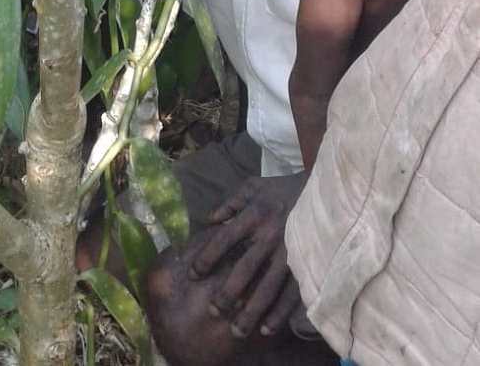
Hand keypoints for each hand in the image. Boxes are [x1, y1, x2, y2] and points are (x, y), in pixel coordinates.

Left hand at [190, 173, 306, 337]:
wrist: (322, 191)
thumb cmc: (281, 190)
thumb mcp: (252, 186)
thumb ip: (229, 202)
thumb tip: (207, 220)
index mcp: (254, 215)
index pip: (225, 239)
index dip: (207, 257)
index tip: (192, 274)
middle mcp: (269, 236)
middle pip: (245, 268)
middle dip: (228, 292)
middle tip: (213, 311)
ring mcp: (289, 252)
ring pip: (267, 287)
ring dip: (251, 311)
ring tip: (237, 331)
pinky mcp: (305, 264)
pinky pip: (291, 293)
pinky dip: (279, 313)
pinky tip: (266, 328)